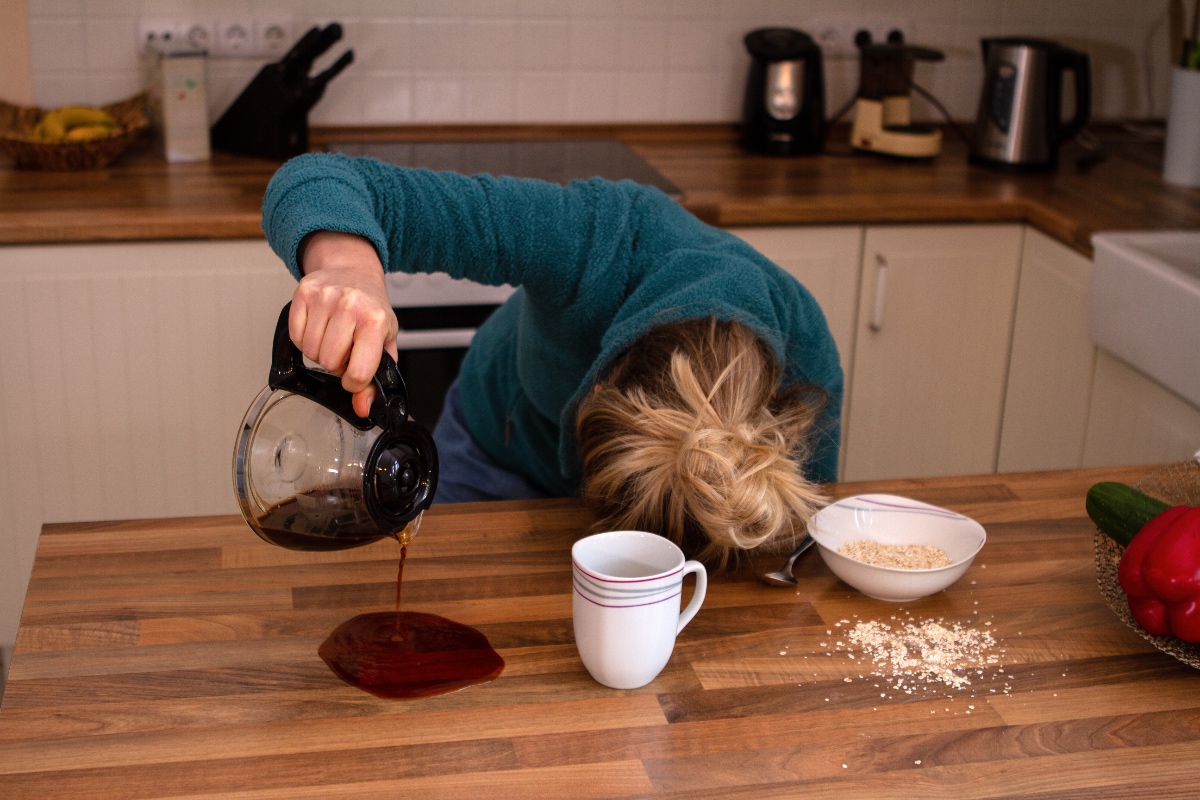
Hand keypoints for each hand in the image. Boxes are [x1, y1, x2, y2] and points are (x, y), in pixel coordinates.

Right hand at [290, 230, 398, 417]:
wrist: (354, 272)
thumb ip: (377, 379)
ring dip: (320, 352)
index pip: (358, 372)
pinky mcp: (304, 293)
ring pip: (310, 352)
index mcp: (375, 320)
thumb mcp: (384, 342)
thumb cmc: (370, 309)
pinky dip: (304, 340)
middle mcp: (350, 306)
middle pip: (329, 363)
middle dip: (336, 364)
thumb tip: (362, 407)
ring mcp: (325, 298)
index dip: (354, 382)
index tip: (355, 375)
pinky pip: (295, 336)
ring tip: (333, 337)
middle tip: (345, 349)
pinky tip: (319, 328)